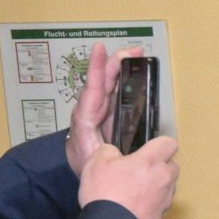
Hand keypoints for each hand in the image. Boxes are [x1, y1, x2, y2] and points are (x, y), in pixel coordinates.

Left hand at [66, 45, 141, 174]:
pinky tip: (133, 73)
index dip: (96, 68)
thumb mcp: (96, 160)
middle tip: (136, 51)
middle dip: (117, 62)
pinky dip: (123, 80)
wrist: (81, 169)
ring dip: (121, 68)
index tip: (99, 49)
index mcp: (86, 117)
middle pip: (103, 79)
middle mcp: (91, 108)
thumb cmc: (87, 164)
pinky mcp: (106, 112)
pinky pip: (114, 91)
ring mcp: (99, 108)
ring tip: (136, 56)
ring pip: (108, 83)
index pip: (92, 88)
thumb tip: (132, 150)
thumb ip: (109, 153)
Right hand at [80, 136, 179, 218]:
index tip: (148, 148)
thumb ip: (109, 151)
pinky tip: (134, 207)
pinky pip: (161, 204)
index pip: (169, 143)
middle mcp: (164, 179)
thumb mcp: (96, 162)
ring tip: (134, 191)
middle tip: (138, 170)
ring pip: (168, 186)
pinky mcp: (163, 217)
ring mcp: (166, 199)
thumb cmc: (104, 193)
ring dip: (156, 185)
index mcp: (151, 161)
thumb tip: (114, 153)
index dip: (159, 144)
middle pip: (172, 165)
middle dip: (159, 165)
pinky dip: (152, 203)